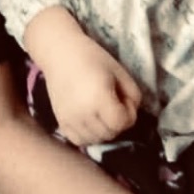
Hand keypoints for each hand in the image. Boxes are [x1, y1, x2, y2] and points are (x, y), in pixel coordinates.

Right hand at [42, 32, 141, 147]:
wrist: (59, 52)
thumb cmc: (92, 57)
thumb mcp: (120, 71)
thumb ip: (133, 96)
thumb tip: (130, 116)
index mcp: (99, 98)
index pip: (121, 123)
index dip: (129, 114)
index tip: (124, 100)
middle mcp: (83, 114)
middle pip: (110, 134)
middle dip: (117, 122)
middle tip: (113, 103)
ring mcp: (70, 121)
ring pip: (96, 140)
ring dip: (104, 130)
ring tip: (101, 111)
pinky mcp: (61, 123)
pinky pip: (80, 140)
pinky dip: (89, 135)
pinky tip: (90, 119)